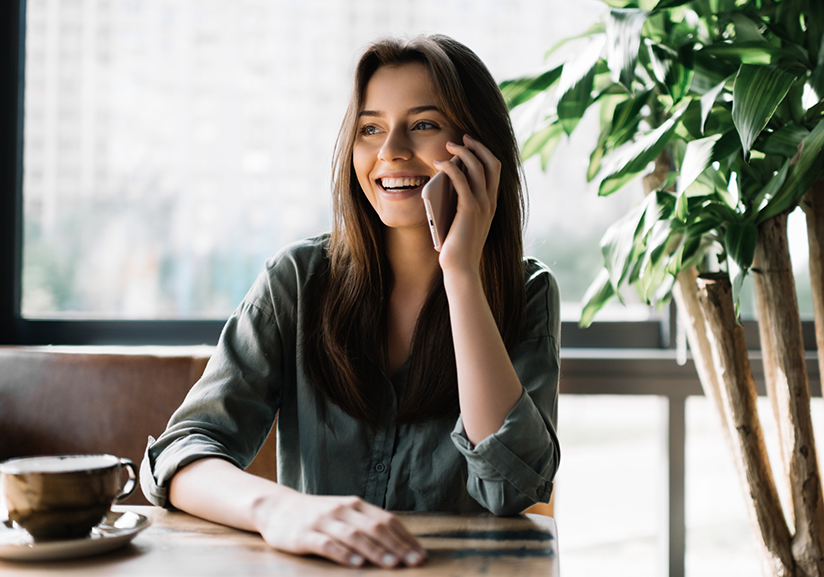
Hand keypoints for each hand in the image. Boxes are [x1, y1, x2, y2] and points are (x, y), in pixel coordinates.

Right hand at [252, 492, 426, 568]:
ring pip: (354, 535)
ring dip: (375, 550)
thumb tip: (398, 543)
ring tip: (392, 564)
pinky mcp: (305, 535)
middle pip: (375, 527)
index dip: (405, 537)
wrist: (277, 508)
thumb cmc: (317, 515)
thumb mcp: (343, 513)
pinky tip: (356, 563)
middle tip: (414, 562)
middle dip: (397, 546)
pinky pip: (327, 544)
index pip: (386, 520)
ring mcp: (323, 522)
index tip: (421, 554)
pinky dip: (343, 554)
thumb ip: (366, 524)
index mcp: (355, 505)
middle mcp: (342, 510)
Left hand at [434, 134, 500, 275]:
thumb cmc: (457, 247)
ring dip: (463, 151)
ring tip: (449, 146)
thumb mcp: (462, 220)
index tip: (470, 143)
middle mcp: (491, 202)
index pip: (495, 169)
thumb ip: (460, 201)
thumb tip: (446, 180)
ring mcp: (483, 205)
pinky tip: (439, 163)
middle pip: (491, 162)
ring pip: (478, 167)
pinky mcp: (469, 209)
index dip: (484, 152)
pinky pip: (461, 179)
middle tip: (461, 137)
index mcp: (491, 204)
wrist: (461, 268)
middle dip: (477, 146)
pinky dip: (451, 167)